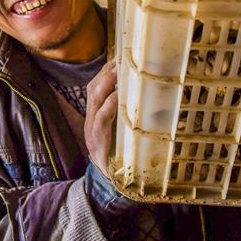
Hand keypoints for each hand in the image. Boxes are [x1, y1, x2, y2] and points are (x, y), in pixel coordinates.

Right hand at [84, 59, 117, 176]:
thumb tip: (150, 99)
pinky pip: (101, 119)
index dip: (105, 72)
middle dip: (106, 72)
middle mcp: (91, 120)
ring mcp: (92, 130)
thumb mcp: (121, 131)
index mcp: (96, 116)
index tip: (118, 58)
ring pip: (95, 99)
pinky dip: (109, 106)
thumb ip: (127, 116)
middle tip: (121, 59)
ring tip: (119, 71)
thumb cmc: (118, 155)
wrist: (108, 182)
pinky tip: (117, 96)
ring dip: (107, 83)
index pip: (96, 87)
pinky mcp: (97, 141)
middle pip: (94, 88)